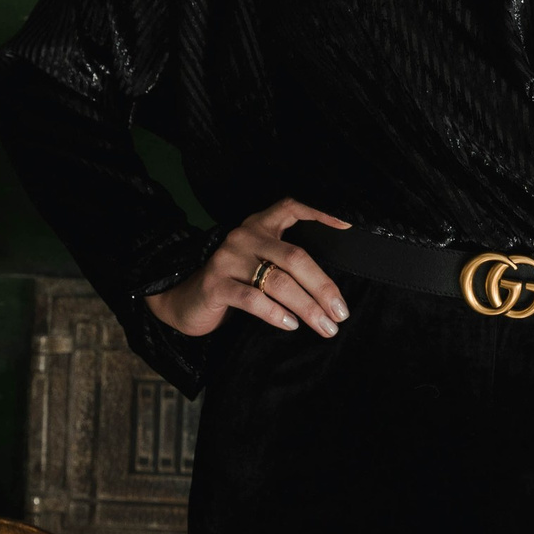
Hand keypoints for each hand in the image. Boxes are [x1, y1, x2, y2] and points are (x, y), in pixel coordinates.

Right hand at [146, 198, 351, 340]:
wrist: (185, 300)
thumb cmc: (233, 283)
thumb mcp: (259, 262)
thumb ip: (286, 260)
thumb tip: (331, 287)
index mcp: (259, 225)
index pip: (292, 206)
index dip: (321, 212)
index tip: (349, 226)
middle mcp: (244, 236)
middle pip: (295, 257)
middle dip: (323, 288)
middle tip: (341, 313)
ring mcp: (228, 259)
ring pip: (278, 282)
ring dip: (307, 308)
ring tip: (325, 327)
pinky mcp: (215, 284)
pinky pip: (253, 299)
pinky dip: (276, 314)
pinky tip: (291, 325)